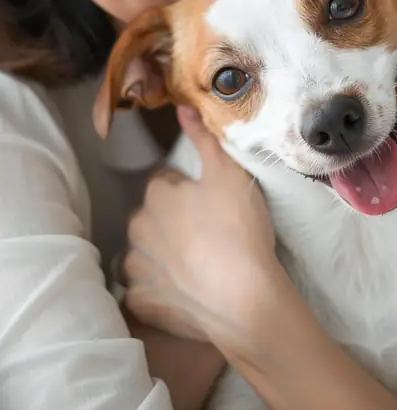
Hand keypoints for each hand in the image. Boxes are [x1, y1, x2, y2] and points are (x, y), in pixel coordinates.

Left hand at [124, 107, 277, 354]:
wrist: (246, 299)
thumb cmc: (239, 230)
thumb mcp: (229, 173)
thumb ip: (203, 138)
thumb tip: (181, 106)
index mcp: (156, 196)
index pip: (164, 182)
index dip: (187, 189)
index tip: (210, 202)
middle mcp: (137, 229)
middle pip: (150, 217)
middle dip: (170, 220)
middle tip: (207, 231)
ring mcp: (137, 269)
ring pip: (142, 253)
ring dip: (159, 254)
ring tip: (194, 262)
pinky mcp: (142, 304)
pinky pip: (142, 292)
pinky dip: (157, 290)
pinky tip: (181, 290)